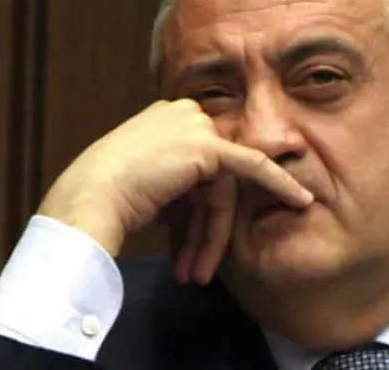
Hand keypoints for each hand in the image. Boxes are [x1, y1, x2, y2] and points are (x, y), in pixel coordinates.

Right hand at [37, 99, 313, 283]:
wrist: (89, 199)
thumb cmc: (103, 197)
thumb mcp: (142, 185)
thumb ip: (172, 186)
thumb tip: (189, 209)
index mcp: (161, 120)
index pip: (192, 169)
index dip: (191, 214)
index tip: (188, 248)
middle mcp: (179, 115)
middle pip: (209, 180)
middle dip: (202, 229)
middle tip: (195, 270)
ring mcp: (193, 126)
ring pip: (221, 188)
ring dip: (211, 235)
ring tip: (197, 273)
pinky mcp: (207, 145)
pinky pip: (252, 166)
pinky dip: (278, 183)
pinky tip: (299, 201)